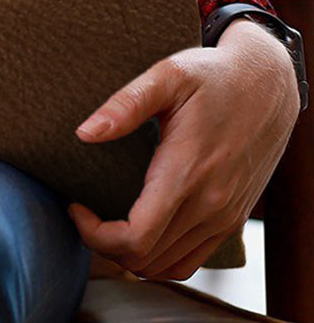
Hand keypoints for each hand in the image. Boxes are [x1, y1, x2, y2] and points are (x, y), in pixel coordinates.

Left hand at [67, 18, 300, 280]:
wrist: (267, 85)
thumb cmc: (213, 76)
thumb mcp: (167, 75)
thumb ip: (125, 105)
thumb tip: (85, 133)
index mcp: (187, 172)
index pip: (136, 237)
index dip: (95, 234)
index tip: (75, 206)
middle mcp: (210, 204)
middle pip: (146, 259)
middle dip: (103, 244)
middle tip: (82, 212)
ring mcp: (224, 216)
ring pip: (168, 266)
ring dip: (130, 255)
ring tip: (104, 221)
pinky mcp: (232, 218)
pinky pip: (191, 259)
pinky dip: (159, 258)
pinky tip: (138, 229)